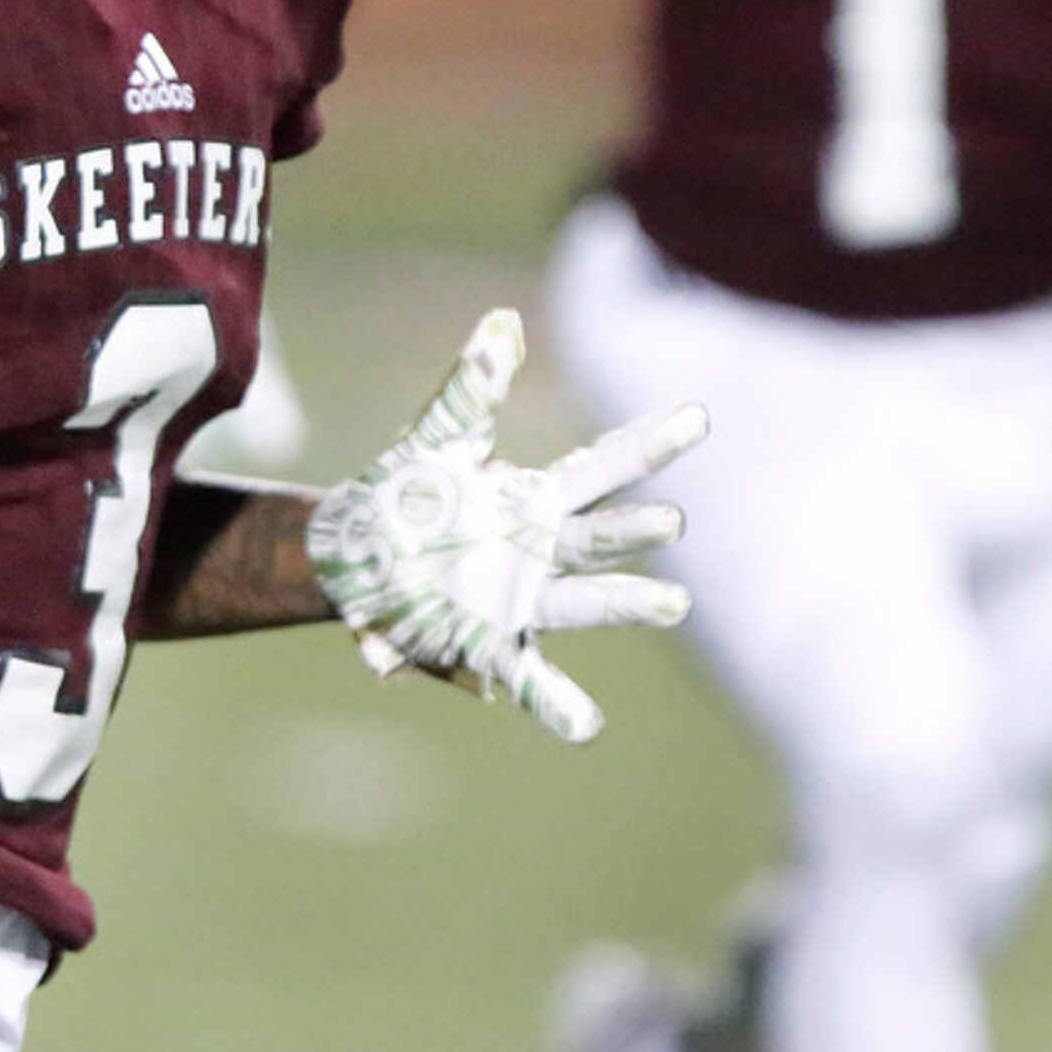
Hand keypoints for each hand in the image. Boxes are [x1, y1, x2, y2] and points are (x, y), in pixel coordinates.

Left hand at [304, 310, 704, 742]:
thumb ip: (471, 388)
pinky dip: (556, 703)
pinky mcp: (490, 644)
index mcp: (534, 498)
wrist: (353, 555)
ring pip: (583, 602)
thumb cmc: (404, 492)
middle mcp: (542, 553)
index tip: (698, 417)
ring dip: (624, 602)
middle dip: (634, 529)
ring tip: (673, 604)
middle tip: (673, 520)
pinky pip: (528, 678)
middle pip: (601, 536)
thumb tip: (504, 323)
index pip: (602, 466)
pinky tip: (586, 728)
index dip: (649, 442)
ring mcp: (524, 602)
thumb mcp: (433, 438)